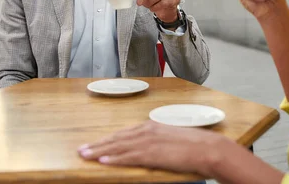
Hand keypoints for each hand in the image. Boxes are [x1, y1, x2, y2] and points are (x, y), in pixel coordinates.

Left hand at [78, 121, 224, 176]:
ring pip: (118, 147)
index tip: (94, 143)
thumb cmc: (193, 145)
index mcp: (151, 126)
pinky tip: (103, 162)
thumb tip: (146, 149)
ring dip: (100, 152)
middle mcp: (146, 131)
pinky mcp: (152, 154)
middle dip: (98, 144)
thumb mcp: (170, 139)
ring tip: (85, 155)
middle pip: (116, 138)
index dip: (107, 139)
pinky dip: (114, 159)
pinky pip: (128, 157)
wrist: (207, 148)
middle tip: (81, 150)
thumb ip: (156, 141)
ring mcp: (148, 142)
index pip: (123, 133)